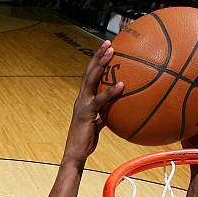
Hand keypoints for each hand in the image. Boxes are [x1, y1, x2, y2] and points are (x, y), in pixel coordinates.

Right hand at [62, 41, 123, 165]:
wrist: (76, 153)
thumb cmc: (86, 141)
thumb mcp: (97, 125)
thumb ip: (104, 115)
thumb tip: (116, 111)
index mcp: (84, 99)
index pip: (90, 77)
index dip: (96, 63)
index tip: (106, 50)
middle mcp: (81, 98)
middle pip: (89, 72)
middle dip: (98, 56)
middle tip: (109, 43)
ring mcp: (83, 104)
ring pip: (91, 79)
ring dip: (101, 64)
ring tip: (112, 52)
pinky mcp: (86, 113)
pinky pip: (100, 100)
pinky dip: (111, 92)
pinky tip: (122, 85)